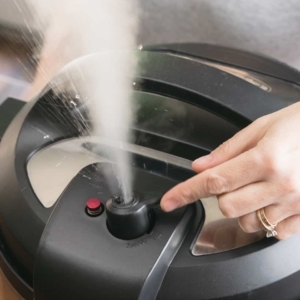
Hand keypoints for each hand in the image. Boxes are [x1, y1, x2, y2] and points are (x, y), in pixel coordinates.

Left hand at [160, 102, 299, 239]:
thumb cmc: (299, 125)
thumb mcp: (261, 128)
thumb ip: (227, 151)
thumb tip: (200, 166)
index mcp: (265, 159)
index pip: (213, 181)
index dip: (186, 192)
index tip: (169, 201)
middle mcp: (281, 184)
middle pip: (227, 206)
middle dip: (222, 196)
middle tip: (235, 179)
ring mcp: (296, 204)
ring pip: (247, 223)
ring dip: (242, 208)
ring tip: (258, 188)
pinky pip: (273, 232)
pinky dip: (264, 219)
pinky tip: (273, 200)